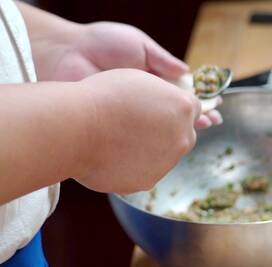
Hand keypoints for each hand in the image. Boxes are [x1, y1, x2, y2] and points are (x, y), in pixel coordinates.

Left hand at [34, 21, 221, 127]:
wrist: (66, 54)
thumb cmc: (101, 43)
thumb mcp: (139, 45)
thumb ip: (162, 60)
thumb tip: (187, 72)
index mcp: (149, 77)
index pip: (179, 91)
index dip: (197, 99)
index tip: (214, 105)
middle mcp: (142, 97)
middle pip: (173, 111)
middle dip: (193, 117)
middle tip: (211, 123)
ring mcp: (129, 112)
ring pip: (159, 125)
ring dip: (178, 130)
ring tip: (197, 134)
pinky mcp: (116, 124)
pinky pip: (138, 135)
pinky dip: (153, 140)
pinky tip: (167, 144)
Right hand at [75, 69, 200, 192]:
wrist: (77, 127)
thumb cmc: (103, 96)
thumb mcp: (140, 81)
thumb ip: (163, 95)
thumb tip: (169, 105)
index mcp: (183, 107)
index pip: (193, 109)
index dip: (175, 107)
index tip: (161, 108)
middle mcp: (182, 137)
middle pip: (183, 134)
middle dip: (167, 130)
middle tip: (139, 125)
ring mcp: (167, 163)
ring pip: (165, 155)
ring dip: (150, 149)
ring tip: (120, 140)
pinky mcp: (148, 181)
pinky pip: (145, 171)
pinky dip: (134, 166)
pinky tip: (114, 155)